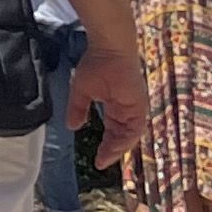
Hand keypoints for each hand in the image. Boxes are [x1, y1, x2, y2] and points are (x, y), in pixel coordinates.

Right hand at [69, 39, 145, 164]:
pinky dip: (126, 139)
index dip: (106, 145)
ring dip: (119, 148)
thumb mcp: (81, 91)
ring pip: (130, 135)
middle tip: (100, 162)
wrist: (109, 49)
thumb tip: (73, 126)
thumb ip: (78, 109)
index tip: (96, 159)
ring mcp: (135, 108)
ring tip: (105, 158)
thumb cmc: (96, 65)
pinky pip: (135, 128)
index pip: (113, 131)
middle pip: (122, 136)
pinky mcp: (139, 105)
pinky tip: (114, 146)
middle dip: (112, 150)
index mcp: (117, 107)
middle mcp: (128, 110)